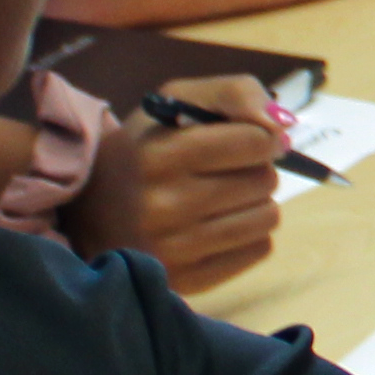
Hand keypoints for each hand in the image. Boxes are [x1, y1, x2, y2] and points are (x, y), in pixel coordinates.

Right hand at [78, 77, 283, 285]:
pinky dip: (250, 234)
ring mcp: (174, 250)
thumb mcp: (177, 101)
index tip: (251, 140)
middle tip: (228, 171)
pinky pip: (258, 250)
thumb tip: (282, 124)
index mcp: (157, 155)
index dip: (261, 137)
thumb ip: (234, 94)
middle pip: (264, 180)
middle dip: (256, 169)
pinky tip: (220, 224)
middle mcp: (163, 206)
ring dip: (256, 202)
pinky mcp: (187, 281)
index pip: (252, 141)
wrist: (92, 211)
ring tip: (225, 197)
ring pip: (267, 217)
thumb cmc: (144, 147)